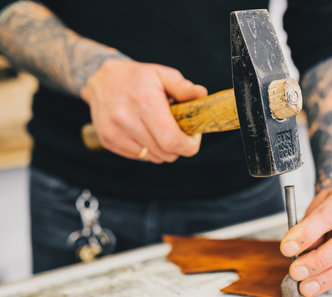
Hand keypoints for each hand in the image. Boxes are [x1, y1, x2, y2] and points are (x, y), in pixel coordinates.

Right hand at [81, 59, 207, 162]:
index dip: (188, 145)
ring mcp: (115, 132)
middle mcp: (127, 119)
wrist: (100, 79)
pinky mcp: (108, 140)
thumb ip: (183, 87)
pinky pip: (139, 156)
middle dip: (178, 148)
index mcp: (145, 102)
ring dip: (163, 150)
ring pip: (153, 157)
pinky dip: (148, 150)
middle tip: (180, 133)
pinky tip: (146, 133)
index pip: (172, 140)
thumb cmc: (137, 77)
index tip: (193, 138)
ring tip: (160, 130)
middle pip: (165, 153)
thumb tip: (201, 94)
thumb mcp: (162, 74)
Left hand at [280, 183, 331, 296]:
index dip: (307, 233)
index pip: (329, 215)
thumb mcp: (316, 208)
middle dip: (320, 260)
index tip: (287, 248)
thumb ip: (308, 228)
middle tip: (297, 271)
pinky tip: (318, 284)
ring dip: (328, 276)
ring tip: (306, 286)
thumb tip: (299, 255)